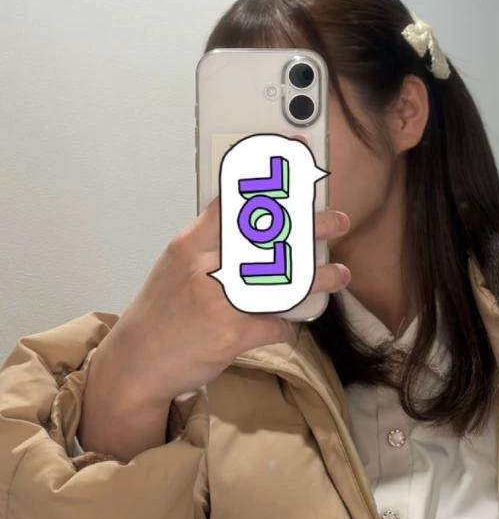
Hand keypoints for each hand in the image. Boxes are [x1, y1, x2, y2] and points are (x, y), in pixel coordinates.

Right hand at [91, 194, 350, 407]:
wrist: (135, 364)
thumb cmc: (162, 310)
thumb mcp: (177, 265)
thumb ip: (211, 241)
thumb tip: (254, 218)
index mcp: (190, 244)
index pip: (233, 202)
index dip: (268, 179)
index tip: (294, 155)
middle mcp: (203, 267)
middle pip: (267, 238)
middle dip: (311, 226)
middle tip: (340, 220)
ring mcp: (217, 301)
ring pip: (282, 282)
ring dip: (318, 278)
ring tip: (342, 274)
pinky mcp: (229, 336)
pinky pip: (275, 326)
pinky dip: (287, 327)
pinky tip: (290, 326)